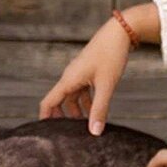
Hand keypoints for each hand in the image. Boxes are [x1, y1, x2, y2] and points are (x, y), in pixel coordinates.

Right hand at [38, 19, 133, 134]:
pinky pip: (83, 90)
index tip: (47, 134)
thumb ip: (100, 109)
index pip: (48, 102)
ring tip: (87, 126)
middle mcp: (70, 77)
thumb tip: (94, 132)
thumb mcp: (106, 85)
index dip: (45, 119)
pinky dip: (87, 101)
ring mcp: (79, 73)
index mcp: (68, 80)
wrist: (120, 32)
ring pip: (73, 97)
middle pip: (60, 102)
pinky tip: (96, 110)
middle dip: (64, 118)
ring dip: (78, 110)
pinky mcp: (89, 71)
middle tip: (70, 134)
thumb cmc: (111, 54)